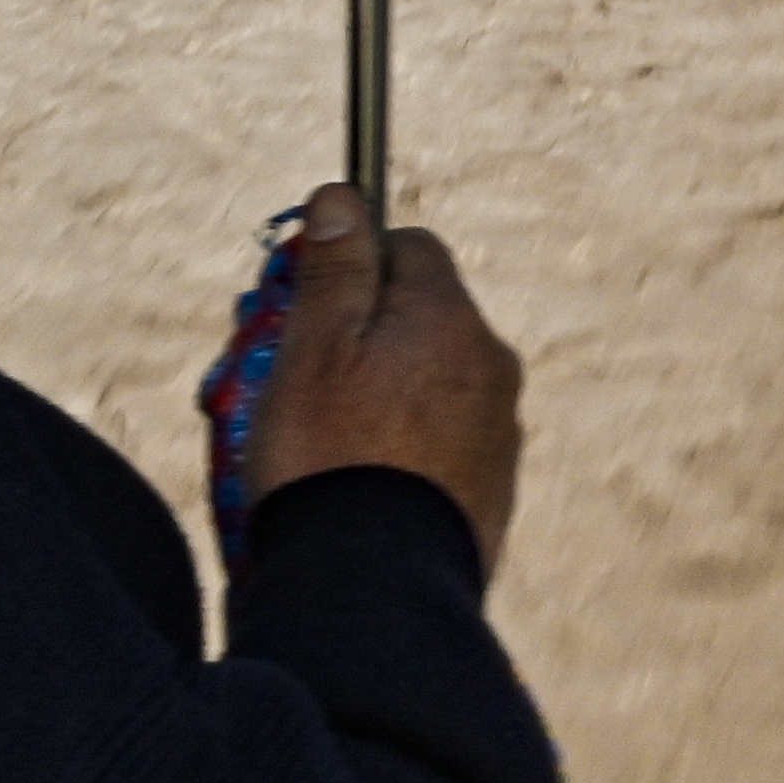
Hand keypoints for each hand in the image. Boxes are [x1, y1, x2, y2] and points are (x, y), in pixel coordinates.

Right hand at [241, 182, 527, 573]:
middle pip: (415, 320)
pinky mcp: (491, 489)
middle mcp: (489, 363)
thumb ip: (335, 267)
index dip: (351, 264)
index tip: (301, 304)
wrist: (377, 589)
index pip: (409, 247)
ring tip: (309, 453)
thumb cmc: (332, 460)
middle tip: (286, 388)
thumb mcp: (313, 349)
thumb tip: (344, 193)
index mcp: (450, 317)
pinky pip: (436, 447)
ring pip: (423, 385)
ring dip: (372, 400)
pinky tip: (351, 490)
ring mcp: (497, 429)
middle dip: (354, 340)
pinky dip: (396, 454)